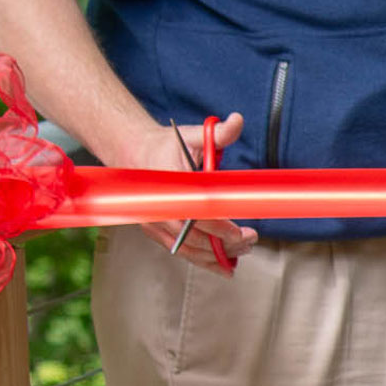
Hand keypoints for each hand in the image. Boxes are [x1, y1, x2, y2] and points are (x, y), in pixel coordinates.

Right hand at [118, 113, 258, 274]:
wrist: (134, 154)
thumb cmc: (166, 145)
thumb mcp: (193, 135)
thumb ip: (218, 132)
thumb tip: (237, 121)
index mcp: (170, 185)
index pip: (197, 213)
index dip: (220, 227)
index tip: (242, 233)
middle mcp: (159, 208)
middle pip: (194, 237)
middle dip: (224, 244)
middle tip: (250, 241)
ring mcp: (155, 222)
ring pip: (187, 249)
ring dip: (215, 256)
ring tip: (242, 252)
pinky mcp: (155, 230)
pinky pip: (179, 251)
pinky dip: (201, 260)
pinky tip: (222, 265)